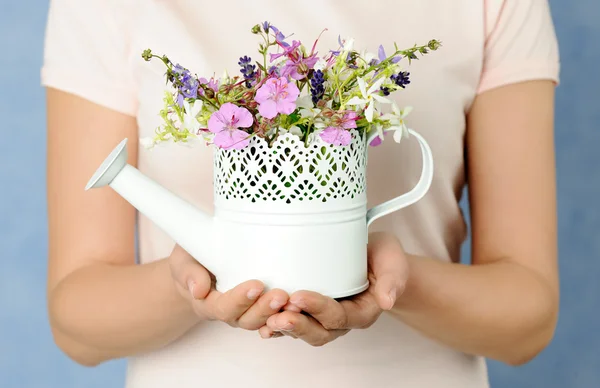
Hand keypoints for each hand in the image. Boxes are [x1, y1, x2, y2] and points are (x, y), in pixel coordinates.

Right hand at [169, 244, 288, 329]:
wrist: (200, 263)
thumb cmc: (192, 258)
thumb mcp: (183, 260)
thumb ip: (188, 272)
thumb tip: (198, 289)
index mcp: (208, 303)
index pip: (224, 307)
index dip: (240, 299)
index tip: (256, 285)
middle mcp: (230, 312)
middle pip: (247, 319)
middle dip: (264, 309)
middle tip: (281, 295)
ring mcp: (247, 311)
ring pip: (264, 321)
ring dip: (279, 313)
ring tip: (293, 300)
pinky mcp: (262, 307)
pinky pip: (275, 318)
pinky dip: (287, 315)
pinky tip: (301, 307)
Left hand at [259, 232, 407, 344]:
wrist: (374, 257)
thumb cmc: (382, 257)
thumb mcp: (393, 261)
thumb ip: (393, 279)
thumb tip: (387, 300)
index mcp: (363, 312)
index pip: (339, 316)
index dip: (318, 309)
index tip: (299, 295)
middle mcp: (342, 321)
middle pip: (318, 332)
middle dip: (297, 325)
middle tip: (278, 315)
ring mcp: (323, 318)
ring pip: (302, 331)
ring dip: (283, 328)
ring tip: (266, 320)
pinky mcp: (309, 312)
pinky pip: (292, 325)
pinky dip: (276, 326)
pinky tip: (261, 322)